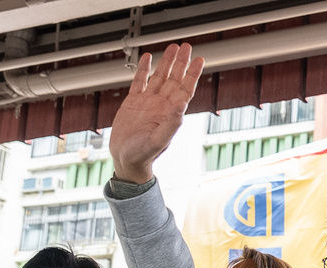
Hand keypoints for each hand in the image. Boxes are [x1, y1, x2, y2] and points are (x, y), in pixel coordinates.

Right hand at [109, 43, 204, 183]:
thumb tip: (182, 106)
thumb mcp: (159, 140)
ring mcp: (147, 102)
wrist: (127, 160)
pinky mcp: (133, 102)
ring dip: (166, 62)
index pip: (185, 89)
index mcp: (170, 113)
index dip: (192, 74)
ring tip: (172, 48)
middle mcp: (161, 105)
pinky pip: (139, 81)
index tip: (199, 60)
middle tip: (186, 47)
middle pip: (174, 79)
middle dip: (181, 63)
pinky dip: (144, 69)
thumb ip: (171, 124)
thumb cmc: (144, 156)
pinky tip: (148, 58)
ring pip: (159, 77)